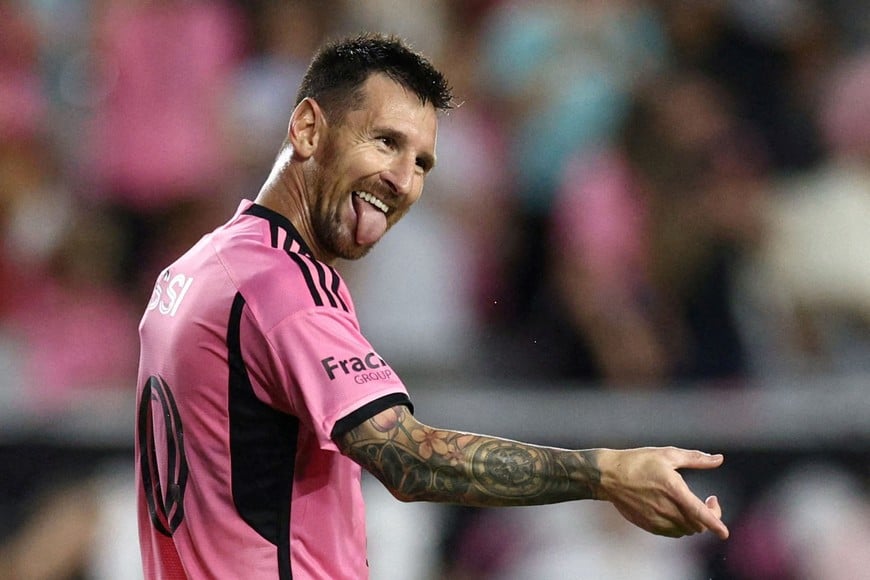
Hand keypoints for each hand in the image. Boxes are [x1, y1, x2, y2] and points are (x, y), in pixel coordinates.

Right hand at [596, 447, 729, 539]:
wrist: (609, 476)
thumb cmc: (638, 461)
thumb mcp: (668, 454)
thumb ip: (696, 459)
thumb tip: (719, 459)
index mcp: (674, 490)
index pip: (701, 514)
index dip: (716, 524)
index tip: (724, 532)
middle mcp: (666, 508)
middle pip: (697, 526)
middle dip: (708, 517)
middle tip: (707, 501)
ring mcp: (656, 519)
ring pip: (685, 530)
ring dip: (694, 522)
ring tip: (690, 505)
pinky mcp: (648, 525)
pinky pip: (671, 532)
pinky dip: (680, 526)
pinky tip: (675, 511)